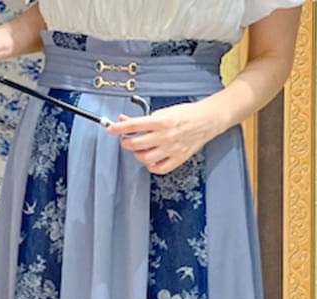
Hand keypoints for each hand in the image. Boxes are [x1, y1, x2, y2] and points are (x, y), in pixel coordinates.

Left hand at [106, 100, 223, 173]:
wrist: (207, 120)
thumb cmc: (185, 114)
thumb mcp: (163, 111)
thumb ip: (143, 119)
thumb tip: (124, 120)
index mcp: (161, 121)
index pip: (133, 125)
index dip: (118, 128)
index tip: (110, 129)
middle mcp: (164, 136)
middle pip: (135, 144)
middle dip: (125, 143)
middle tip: (126, 140)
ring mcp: (170, 149)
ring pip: (144, 158)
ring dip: (137, 154)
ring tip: (139, 149)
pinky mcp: (177, 159)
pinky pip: (158, 168)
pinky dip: (151, 166)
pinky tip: (151, 159)